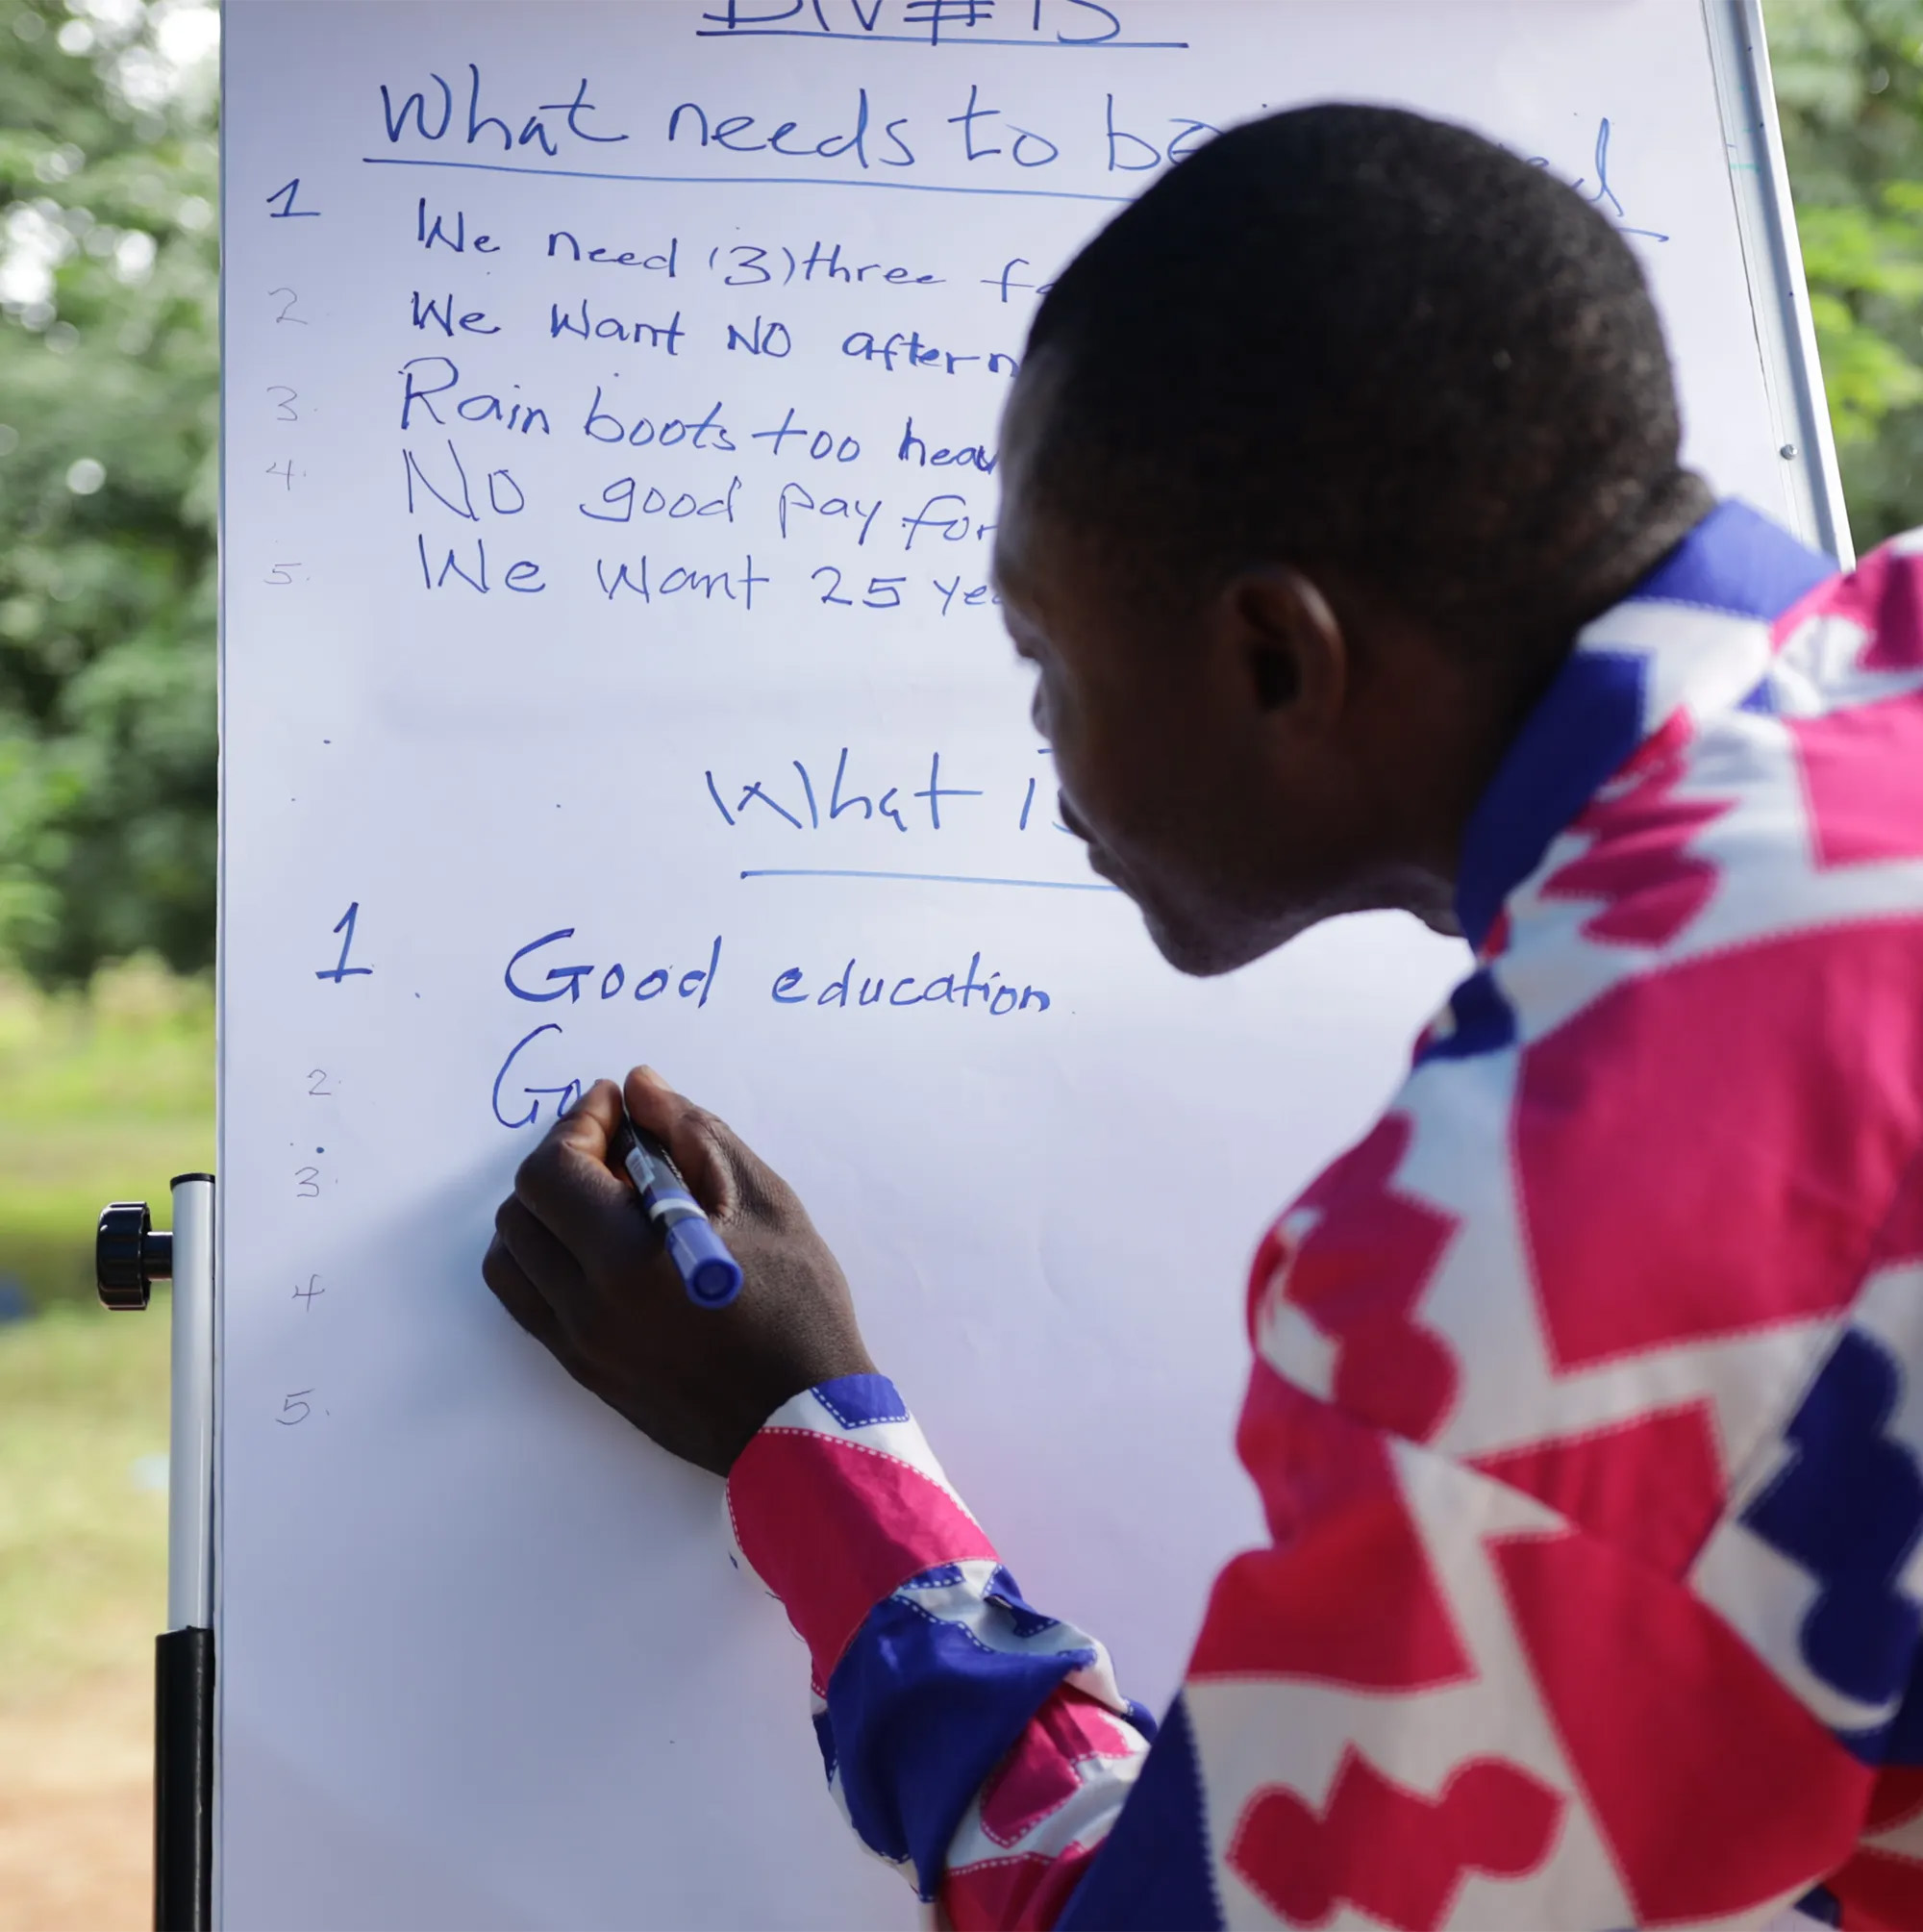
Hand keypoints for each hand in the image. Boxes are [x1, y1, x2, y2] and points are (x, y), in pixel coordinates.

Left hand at [482, 1067, 875, 1475]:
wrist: (801, 1419)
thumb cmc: (798, 1308)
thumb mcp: (763, 1202)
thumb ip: (693, 1135)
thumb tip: (640, 1088)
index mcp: (630, 1258)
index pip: (554, 1169)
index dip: (579, 1124)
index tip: (617, 1107)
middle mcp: (587, 1304)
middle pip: (522, 1207)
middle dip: (562, 1160)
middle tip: (617, 1148)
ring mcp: (579, 1342)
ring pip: (510, 1256)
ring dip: (543, 1211)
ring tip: (601, 1200)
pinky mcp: (583, 1369)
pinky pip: (526, 1302)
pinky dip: (542, 1260)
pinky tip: (595, 1249)